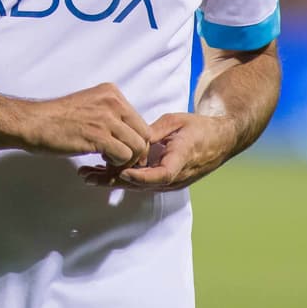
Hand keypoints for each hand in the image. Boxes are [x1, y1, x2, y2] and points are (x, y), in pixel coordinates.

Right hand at [21, 83, 150, 167]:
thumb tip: (128, 134)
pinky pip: (124, 156)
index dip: (135, 142)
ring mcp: (106, 118)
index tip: (122, 152)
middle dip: (136, 154)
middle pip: (144, 135)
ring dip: (126, 162)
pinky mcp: (98, 136)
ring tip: (108, 164)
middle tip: (119, 163)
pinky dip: (116, 166)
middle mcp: (113, 102)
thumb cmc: (56, 119)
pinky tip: (100, 163)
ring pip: (137, 147)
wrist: (33, 122)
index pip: (141, 122)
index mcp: (112, 93)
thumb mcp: (90, 105)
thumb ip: (110, 114)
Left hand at [78, 112, 234, 191]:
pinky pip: (141, 182)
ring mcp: (169, 182)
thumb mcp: (176, 122)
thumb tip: (132, 135)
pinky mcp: (164, 181)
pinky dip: (121, 177)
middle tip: (88, 176)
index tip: (120, 171)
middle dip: (113, 180)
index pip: (160, 175)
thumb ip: (154, 131)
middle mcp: (175, 177)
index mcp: (181, 160)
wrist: (219, 141)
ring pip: (137, 185)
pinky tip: (102, 172)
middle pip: (141, 184)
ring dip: (112, 180)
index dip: (139, 176)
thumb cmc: (199, 128)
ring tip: (87, 175)